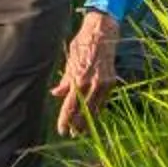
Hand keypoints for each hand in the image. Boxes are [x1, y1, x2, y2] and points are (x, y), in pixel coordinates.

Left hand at [54, 11, 119, 135]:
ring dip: (88, 120)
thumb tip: (56, 94)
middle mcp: (92, 83)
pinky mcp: (111, 81)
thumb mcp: (70, 61)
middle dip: (78, 125)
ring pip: (95, 109)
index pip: (70, 106)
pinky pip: (103, 101)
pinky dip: (97, 109)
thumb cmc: (82, 45)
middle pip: (83, 112)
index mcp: (78, 79)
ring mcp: (103, 83)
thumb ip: (65, 80)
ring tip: (82, 130)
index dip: (65, 120)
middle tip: (72, 135)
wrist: (102, 32)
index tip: (62, 130)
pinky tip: (92, 115)